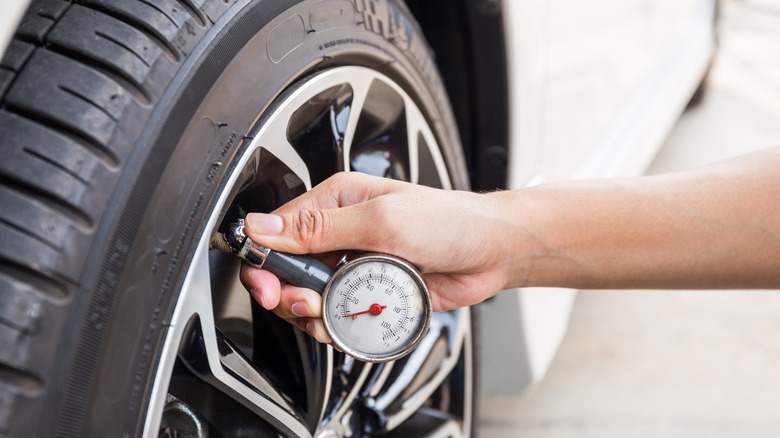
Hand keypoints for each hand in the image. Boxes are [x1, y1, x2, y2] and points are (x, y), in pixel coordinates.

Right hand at [239, 172, 520, 342]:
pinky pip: (339, 315)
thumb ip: (320, 227)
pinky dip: (339, 325)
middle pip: (289, 271)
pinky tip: (352, 323)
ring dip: (315, 314)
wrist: (492, 251)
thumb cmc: (449, 221)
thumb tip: (263, 226)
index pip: (277, 231)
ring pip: (311, 298)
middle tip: (307, 304)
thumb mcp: (381, 220)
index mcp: (335, 202)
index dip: (264, 262)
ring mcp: (354, 264)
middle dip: (290, 294)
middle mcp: (340, 233)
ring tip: (332, 315)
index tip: (269, 286)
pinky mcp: (370, 291)